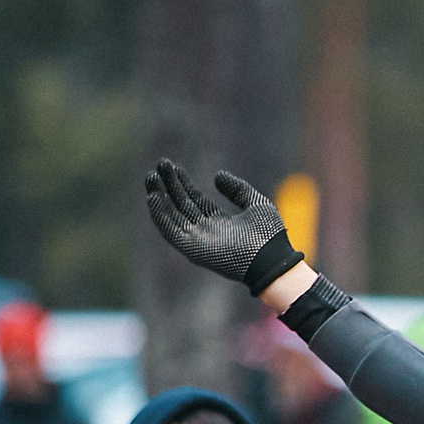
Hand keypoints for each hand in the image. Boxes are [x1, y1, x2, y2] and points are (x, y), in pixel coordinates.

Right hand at [142, 160, 304, 296]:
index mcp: (220, 222)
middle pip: (181, 205)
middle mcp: (206, 231)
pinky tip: (153, 197)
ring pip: (172, 216)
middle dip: (169, 185)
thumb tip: (217, 176)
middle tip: (160, 165)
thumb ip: (237, 189)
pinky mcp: (192, 249)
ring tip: (151, 177)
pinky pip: (170, 231)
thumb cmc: (269, 234)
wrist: (271, 258)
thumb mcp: (255, 202)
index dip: (183, 182)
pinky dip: (160, 215)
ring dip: (159, 197)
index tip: (172, 166)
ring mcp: (198, 241)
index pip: (195, 199)